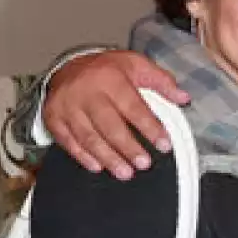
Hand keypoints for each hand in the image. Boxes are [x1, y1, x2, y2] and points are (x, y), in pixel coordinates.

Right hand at [45, 51, 187, 179]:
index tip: (164, 144)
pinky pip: (68, 141)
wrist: (68, 65)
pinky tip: (98, 166)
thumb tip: (183, 98)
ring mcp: (67, 107)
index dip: (149, 127)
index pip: (133, 107)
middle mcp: (87, 93)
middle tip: (144, 164)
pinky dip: (82, 156)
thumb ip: (161, 81)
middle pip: (109, 125)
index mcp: (110, 78)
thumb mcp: (136, 65)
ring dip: (108, 157)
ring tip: (125, 172)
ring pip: (88, 137)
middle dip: (128, 147)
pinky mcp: (53, 118)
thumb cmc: (107, 69)